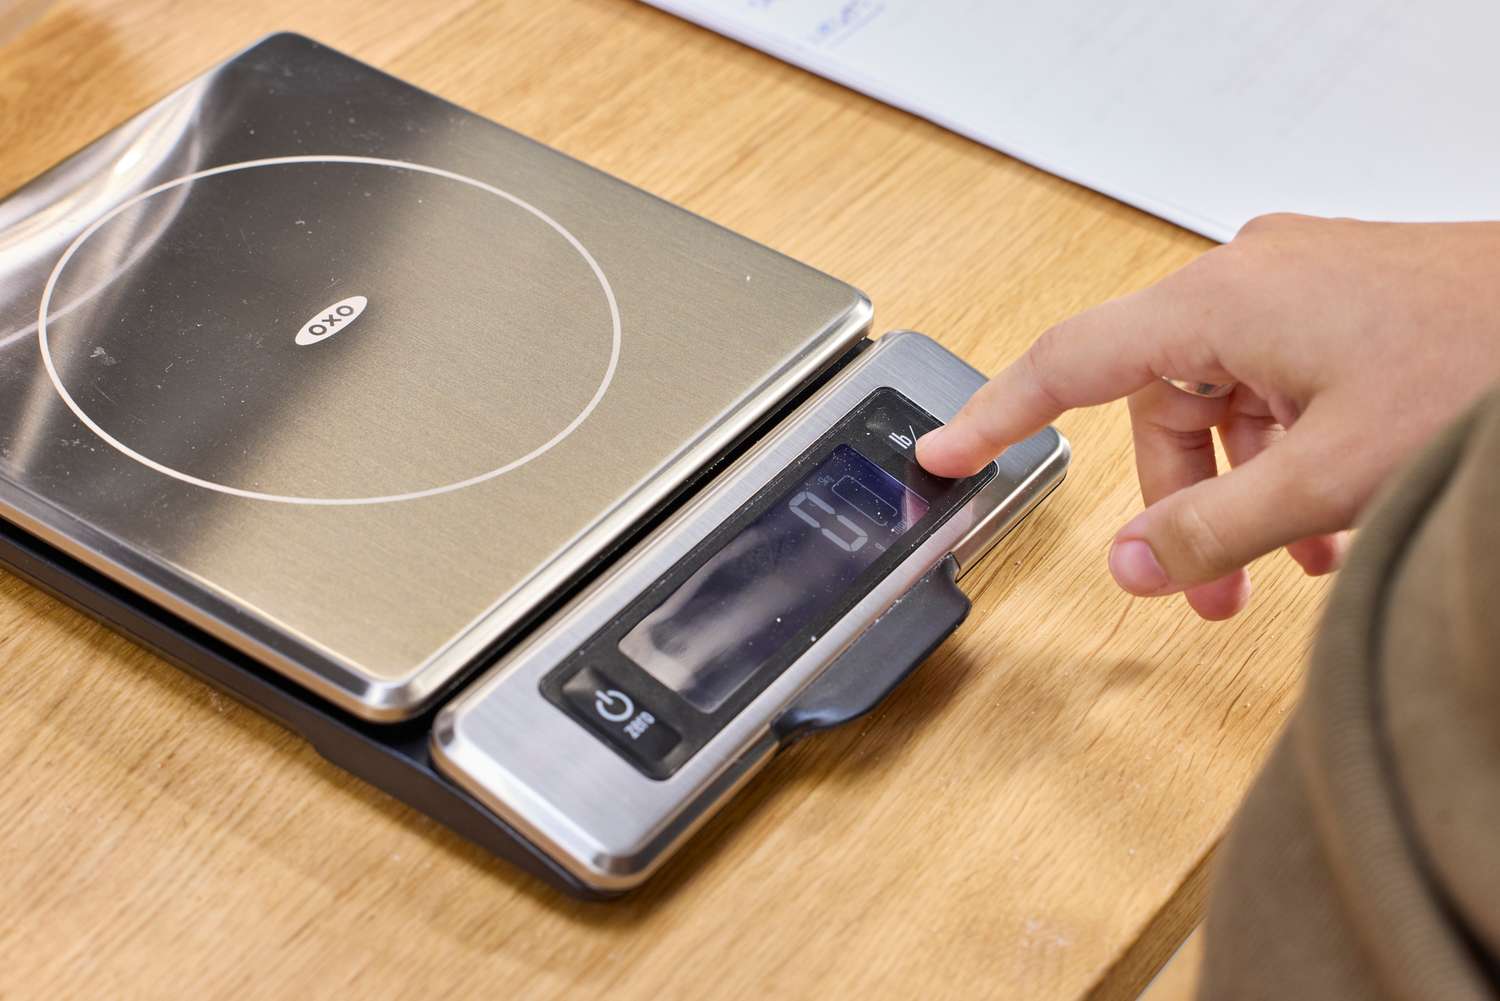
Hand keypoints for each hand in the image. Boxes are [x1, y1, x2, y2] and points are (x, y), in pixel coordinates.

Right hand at [917, 215, 1499, 618]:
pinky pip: (1277, 385)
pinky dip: (1288, 454)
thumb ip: (1215, 528)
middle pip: (1159, 404)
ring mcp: (1297, 284)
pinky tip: (1332, 514)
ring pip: (1224, 402)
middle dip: (1178, 504)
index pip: (1066, 363)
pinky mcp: (1340, 299)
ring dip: (1243, 489)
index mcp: (1218, 302)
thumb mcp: (1331, 474)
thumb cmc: (1481, 362)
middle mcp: (1247, 279)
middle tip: (1201, 590)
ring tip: (1292, 564)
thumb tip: (1132, 566)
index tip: (940, 451)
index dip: (994, 414)